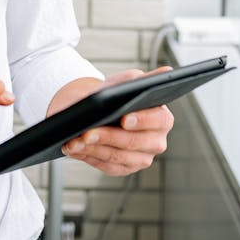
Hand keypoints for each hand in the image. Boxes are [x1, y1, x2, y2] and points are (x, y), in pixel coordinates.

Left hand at [53, 68, 174, 176]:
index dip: (141, 120)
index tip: (123, 119)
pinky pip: (106, 166)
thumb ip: (144, 79)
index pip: (157, 120)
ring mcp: (142, 158)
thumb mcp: (127, 82)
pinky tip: (74, 148)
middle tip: (87, 132)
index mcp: (163, 119)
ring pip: (117, 157)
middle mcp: (156, 142)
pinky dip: (88, 156)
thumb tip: (167, 71)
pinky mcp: (125, 168)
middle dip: (108, 137)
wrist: (100, 109)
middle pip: (133, 143)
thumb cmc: (116, 94)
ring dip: (92, 149)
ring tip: (73, 141)